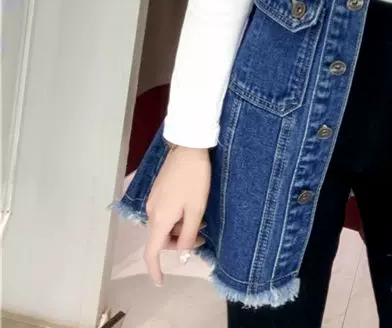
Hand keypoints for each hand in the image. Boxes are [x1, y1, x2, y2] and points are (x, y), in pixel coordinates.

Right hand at [143, 145, 210, 286]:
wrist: (188, 148)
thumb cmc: (195, 179)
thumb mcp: (196, 208)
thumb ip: (188, 234)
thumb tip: (181, 255)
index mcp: (159, 219)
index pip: (151, 252)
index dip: (155, 270)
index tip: (161, 282)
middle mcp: (151, 212)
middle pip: (160, 239)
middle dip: (178, 243)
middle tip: (201, 237)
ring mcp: (153, 201)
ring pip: (164, 226)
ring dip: (180, 229)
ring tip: (201, 221)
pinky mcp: (158, 191)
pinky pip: (165, 213)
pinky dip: (177, 218)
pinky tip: (192, 208)